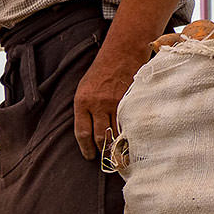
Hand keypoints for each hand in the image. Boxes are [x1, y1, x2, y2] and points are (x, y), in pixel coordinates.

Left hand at [74, 41, 147, 160]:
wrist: (121, 53)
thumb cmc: (100, 72)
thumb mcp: (84, 89)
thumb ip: (84, 110)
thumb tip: (87, 132)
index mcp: (83, 102)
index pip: (82, 132)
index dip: (86, 148)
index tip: (89, 157)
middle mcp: (98, 104)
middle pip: (100, 136)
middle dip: (102, 151)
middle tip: (105, 160)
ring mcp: (116, 103)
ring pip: (116, 132)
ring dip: (117, 145)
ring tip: (118, 155)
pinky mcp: (131, 102)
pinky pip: (130, 123)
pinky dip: (130, 134)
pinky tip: (131, 142)